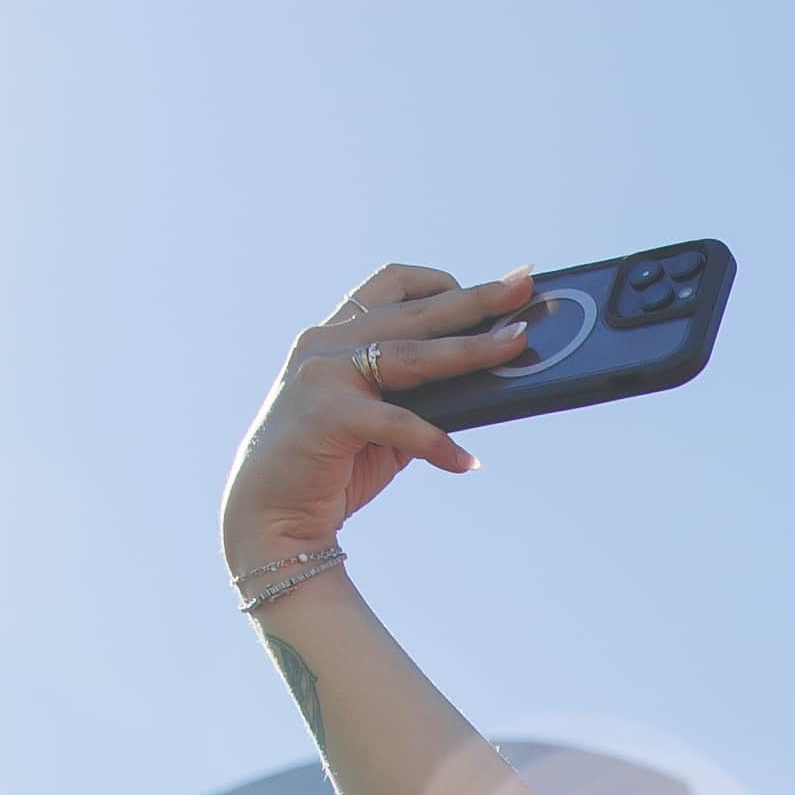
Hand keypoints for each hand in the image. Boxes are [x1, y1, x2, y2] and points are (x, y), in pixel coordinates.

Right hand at [216, 265, 545, 577]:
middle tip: (524, 285)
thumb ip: (418, 395)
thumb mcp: (381, 418)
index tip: (494, 288)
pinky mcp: (327, 415)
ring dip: (470, 350)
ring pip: (412, 354)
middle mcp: (326, 343)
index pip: (391, 285)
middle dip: (475, 298)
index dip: (444, 281)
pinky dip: (437, 443)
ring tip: (516, 347)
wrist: (270, 513)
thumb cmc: (332, 463)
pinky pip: (398, 423)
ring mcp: (323, 375)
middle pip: (415, 311)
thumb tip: (487, 384)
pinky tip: (467, 462)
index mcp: (336, 334)